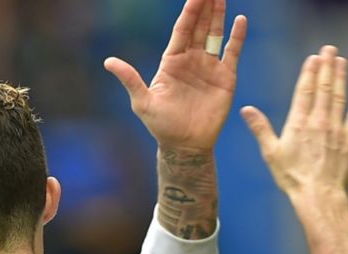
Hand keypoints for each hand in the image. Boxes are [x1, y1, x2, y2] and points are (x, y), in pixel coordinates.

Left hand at [105, 0, 246, 151]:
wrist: (184, 145)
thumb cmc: (161, 125)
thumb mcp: (142, 102)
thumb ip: (130, 79)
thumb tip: (108, 61)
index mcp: (171, 61)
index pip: (182, 30)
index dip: (189, 11)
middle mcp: (191, 60)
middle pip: (199, 27)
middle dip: (205, 7)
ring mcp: (209, 67)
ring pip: (214, 35)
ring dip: (219, 15)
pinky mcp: (225, 78)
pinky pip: (232, 53)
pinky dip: (237, 37)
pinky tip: (240, 20)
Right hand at [241, 46, 347, 201]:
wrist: (318, 195)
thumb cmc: (291, 176)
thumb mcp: (270, 153)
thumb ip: (260, 128)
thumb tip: (246, 109)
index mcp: (299, 124)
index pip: (305, 91)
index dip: (310, 73)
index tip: (314, 58)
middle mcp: (319, 122)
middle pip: (324, 88)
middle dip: (327, 67)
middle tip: (330, 49)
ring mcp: (337, 129)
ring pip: (340, 97)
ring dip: (341, 78)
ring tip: (342, 62)